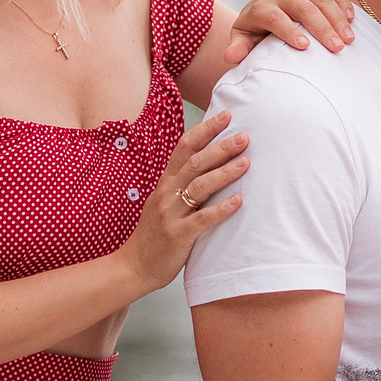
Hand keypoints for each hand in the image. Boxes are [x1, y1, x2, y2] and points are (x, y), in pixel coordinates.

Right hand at [116, 109, 247, 288]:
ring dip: (225, 173)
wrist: (133, 266)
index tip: (226, 115)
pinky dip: (221, 209)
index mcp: (165, 182)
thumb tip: (213, 165)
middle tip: (245, 137)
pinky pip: (202, 220)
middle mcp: (167, 194)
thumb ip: (183, 185)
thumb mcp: (164, 202)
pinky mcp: (178, 236)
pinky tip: (239, 201)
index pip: (184, 147)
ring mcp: (171, 214)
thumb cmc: (155, 234)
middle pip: (195, 162)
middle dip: (221, 147)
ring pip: (199, 187)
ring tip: (247, 164)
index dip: (205, 130)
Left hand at [224, 0, 354, 65]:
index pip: (275, 17)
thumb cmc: (257, 32)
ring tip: (349, 38)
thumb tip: (230, 57)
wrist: (266, 9)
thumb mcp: (245, 41)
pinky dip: (342, 2)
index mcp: (261, 6)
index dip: (289, 31)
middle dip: (322, 28)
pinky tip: (351, 19)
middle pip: (304, 8)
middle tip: (337, 47)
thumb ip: (239, 48)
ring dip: (337, 18)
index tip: (305, 47)